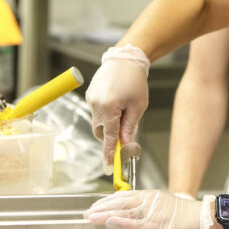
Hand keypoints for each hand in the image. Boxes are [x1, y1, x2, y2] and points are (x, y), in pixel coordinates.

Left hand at [84, 190, 216, 228]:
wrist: (206, 219)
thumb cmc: (190, 218)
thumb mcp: (167, 212)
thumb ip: (150, 219)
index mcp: (153, 197)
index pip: (126, 196)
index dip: (109, 201)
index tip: (96, 206)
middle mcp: (151, 201)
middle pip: (121, 202)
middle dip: (102, 207)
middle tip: (87, 213)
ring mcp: (153, 212)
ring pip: (125, 211)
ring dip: (106, 214)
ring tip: (91, 217)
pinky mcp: (157, 224)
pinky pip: (135, 223)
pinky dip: (121, 222)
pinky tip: (110, 222)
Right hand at [85, 45, 149, 172]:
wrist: (125, 59)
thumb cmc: (135, 81)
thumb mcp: (138, 106)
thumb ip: (130, 126)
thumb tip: (126, 144)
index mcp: (109, 108)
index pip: (109, 138)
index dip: (109, 155)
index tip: (109, 169)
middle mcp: (96, 105)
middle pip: (101, 132)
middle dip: (111, 136)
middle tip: (125, 133)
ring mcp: (91, 100)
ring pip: (99, 122)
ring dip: (109, 124)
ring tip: (124, 109)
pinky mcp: (90, 96)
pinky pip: (97, 112)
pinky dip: (106, 113)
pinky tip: (117, 101)